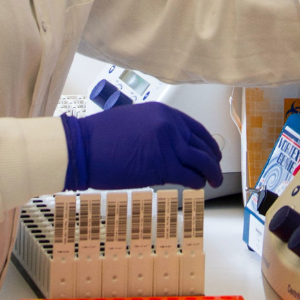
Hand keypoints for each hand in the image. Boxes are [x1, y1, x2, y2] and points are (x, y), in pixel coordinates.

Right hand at [61, 102, 223, 190]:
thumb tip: (168, 145)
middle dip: (212, 159)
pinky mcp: (163, 165)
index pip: (195, 128)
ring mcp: (168, 144)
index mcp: (163, 112)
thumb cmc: (99, 137)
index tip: (211, 151)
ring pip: (202, 161)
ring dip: (211, 173)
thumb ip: (155, 129)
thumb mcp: (134, 121)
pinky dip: (197, 183)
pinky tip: (196, 187)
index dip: (207, 143)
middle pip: (202, 145)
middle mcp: (170, 125)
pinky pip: (190, 176)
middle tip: (216, 169)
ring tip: (214, 181)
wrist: (83, 147)